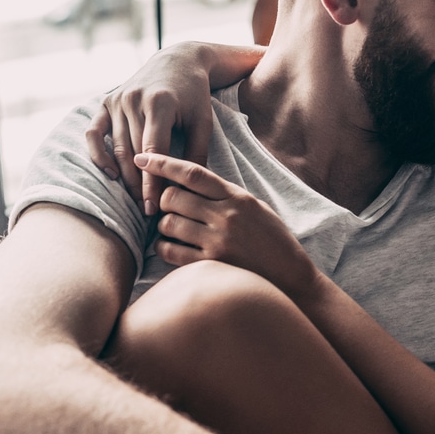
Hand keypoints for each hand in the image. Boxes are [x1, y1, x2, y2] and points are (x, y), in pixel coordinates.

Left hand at [134, 152, 316, 293]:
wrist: (291, 276)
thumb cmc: (273, 239)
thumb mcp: (256, 208)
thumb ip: (226, 196)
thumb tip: (191, 183)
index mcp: (238, 198)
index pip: (193, 173)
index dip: (163, 162)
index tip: (143, 157)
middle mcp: (226, 216)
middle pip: (174, 197)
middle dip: (164, 199)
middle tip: (170, 207)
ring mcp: (218, 241)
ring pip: (168, 223)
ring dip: (164, 224)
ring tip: (172, 228)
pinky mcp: (212, 264)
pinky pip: (171, 251)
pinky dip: (163, 246)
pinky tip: (169, 245)